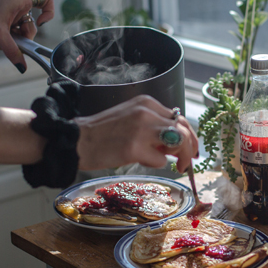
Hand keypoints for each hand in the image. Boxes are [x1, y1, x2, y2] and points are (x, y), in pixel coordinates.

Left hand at [0, 0, 54, 71]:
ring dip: (9, 40)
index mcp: (22, 1)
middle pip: (31, 27)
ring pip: (20, 32)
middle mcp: (19, 5)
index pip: (47, 0)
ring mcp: (11, 13)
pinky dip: (4, 38)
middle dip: (20, 38)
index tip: (41, 24)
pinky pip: (11, 32)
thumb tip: (22, 65)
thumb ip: (12, 51)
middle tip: (8, 42)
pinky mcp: (4, 19)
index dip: (49, 13)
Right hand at [75, 95, 198, 172]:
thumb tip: (175, 143)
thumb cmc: (102, 133)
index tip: (191, 149)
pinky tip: (139, 160)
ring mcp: (141, 129)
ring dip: (178, 157)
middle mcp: (146, 112)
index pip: (179, 118)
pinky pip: (160, 160)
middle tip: (185, 163)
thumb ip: (153, 126)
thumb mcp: (131, 119)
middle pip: (184, 129)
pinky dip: (155, 164)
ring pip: (178, 142)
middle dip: (190, 149)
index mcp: (146, 103)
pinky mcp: (134, 147)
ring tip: (168, 163)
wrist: (76, 140)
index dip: (189, 135)